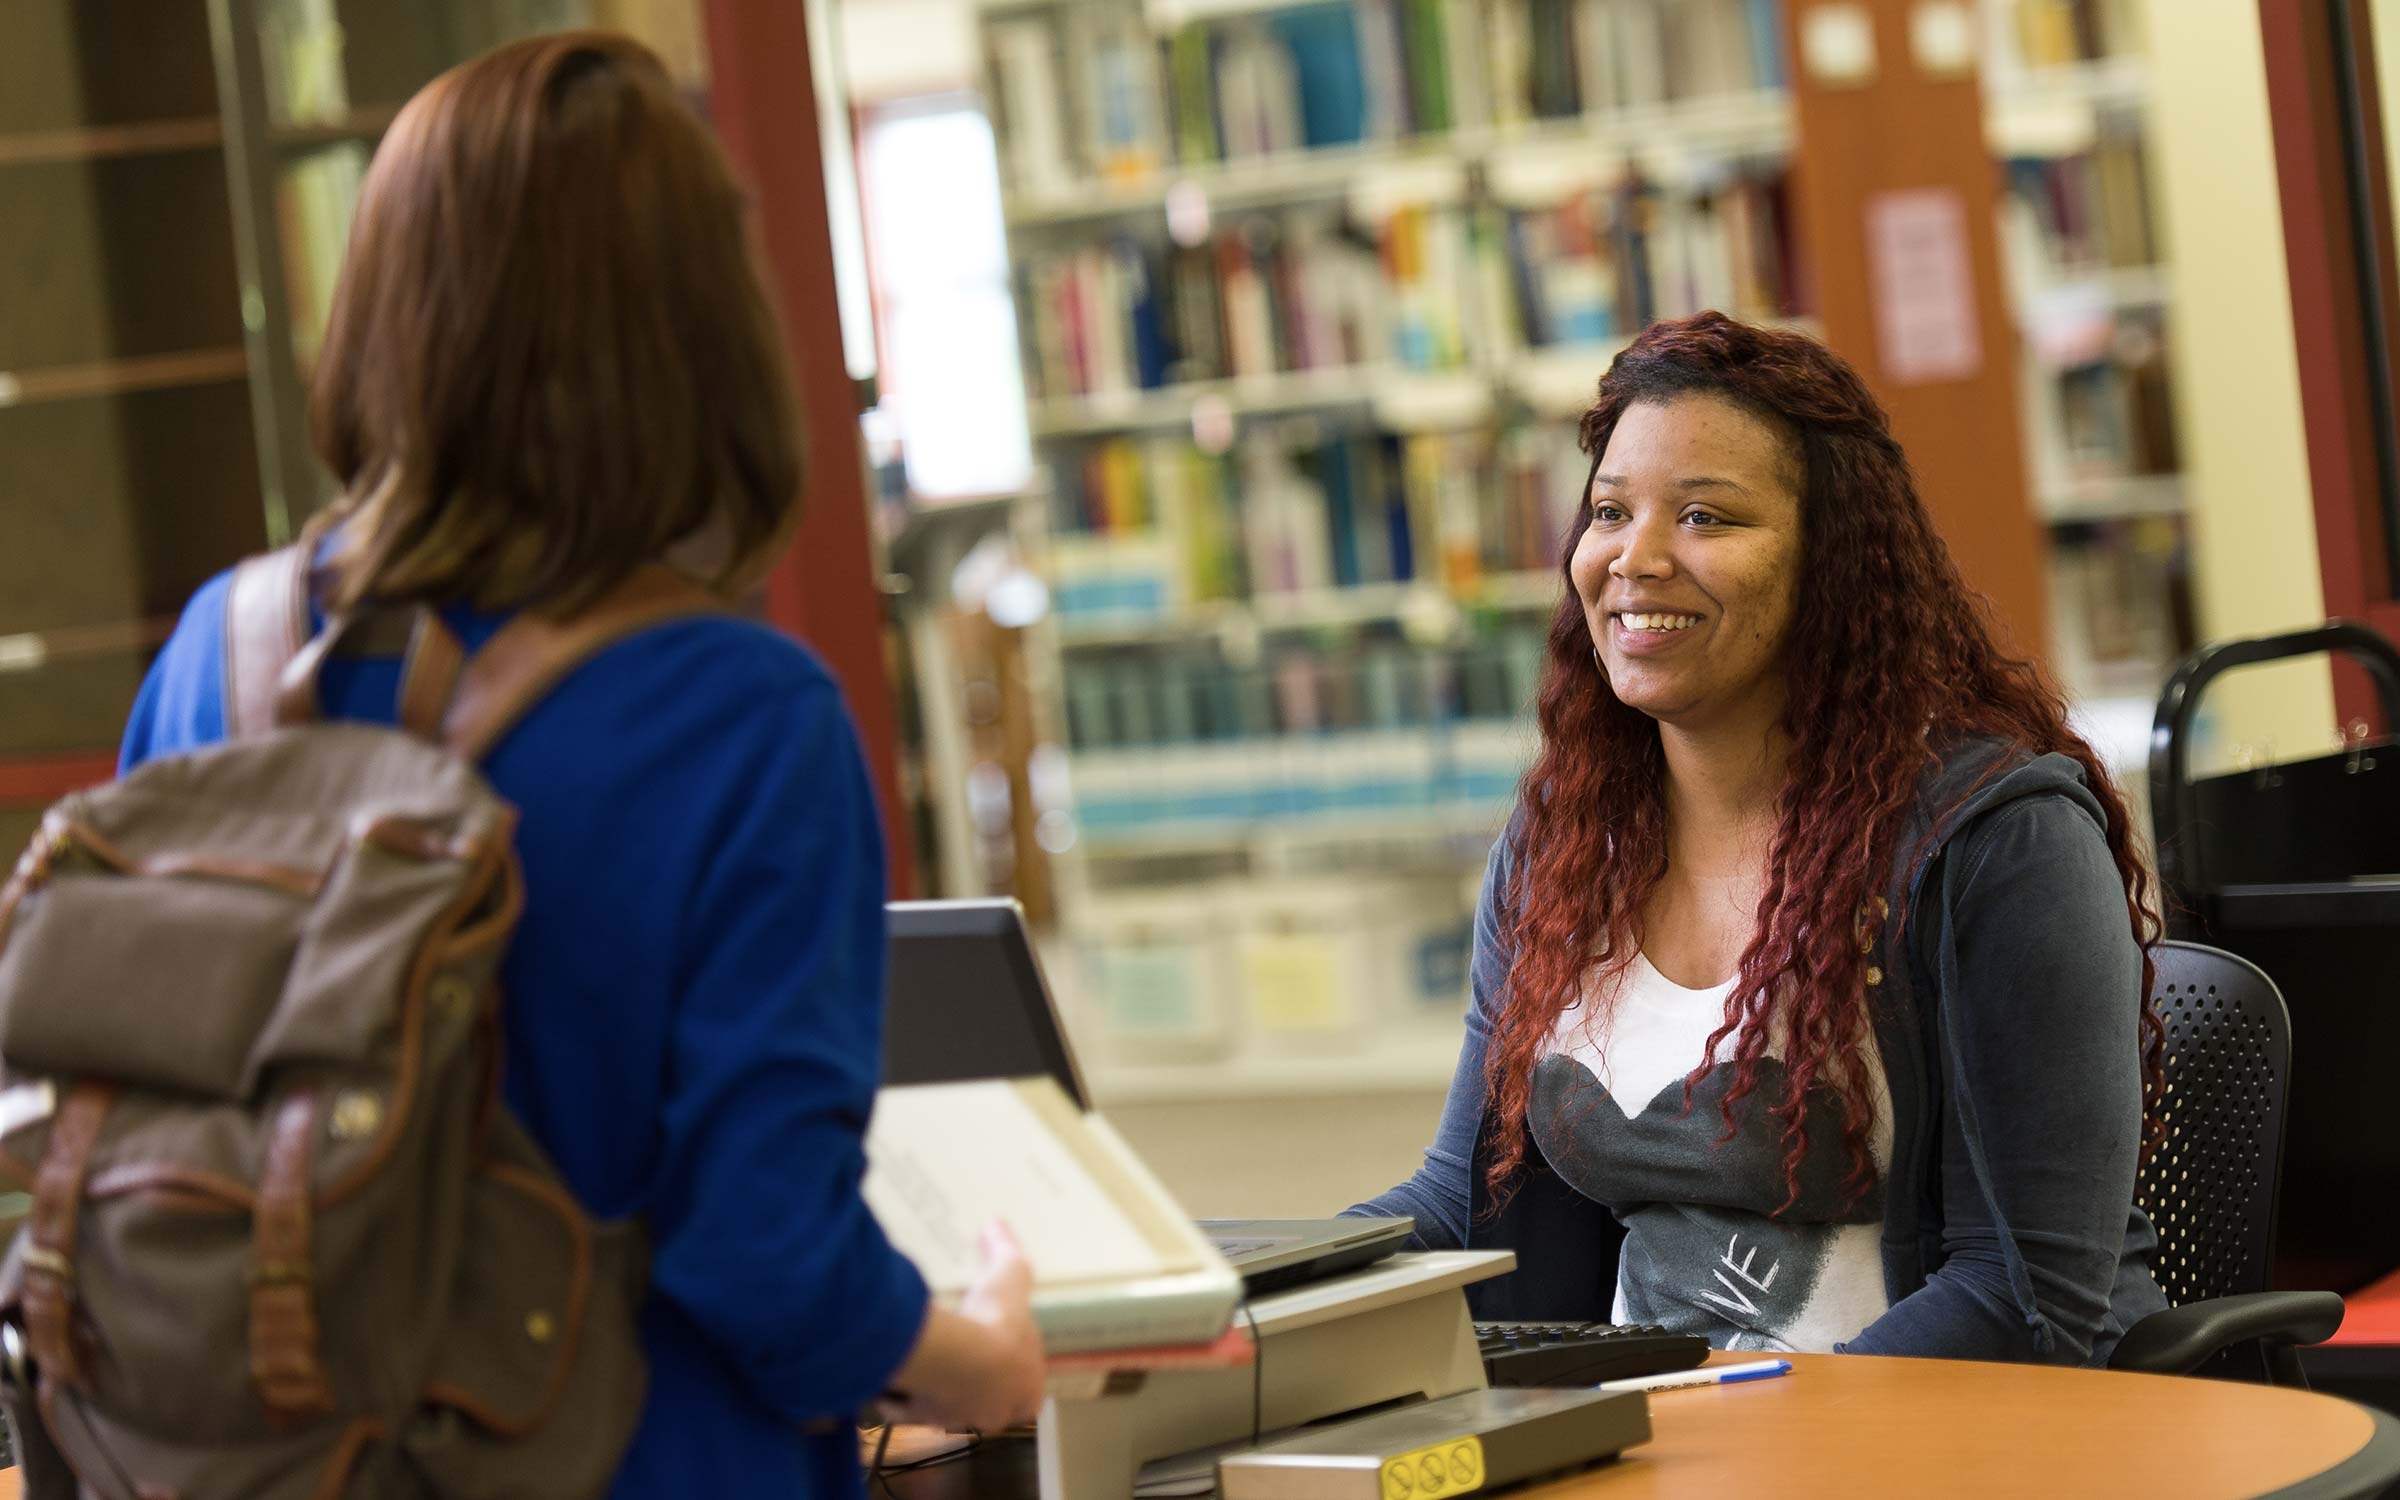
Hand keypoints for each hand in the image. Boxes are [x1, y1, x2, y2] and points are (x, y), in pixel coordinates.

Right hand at [886, 1220, 1047, 1432]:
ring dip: (934, 1388)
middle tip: (953, 1353)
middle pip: (984, 1402)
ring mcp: (960, 1417)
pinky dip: (897, 1398)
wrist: (964, 1359)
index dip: (1012, 1368)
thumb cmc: (996, 1320)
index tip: (994, 1347)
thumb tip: (995, 1223)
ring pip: (946, 1408)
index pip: (1027, 1387)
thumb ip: (1003, 1247)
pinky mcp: (924, 1418)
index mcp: (1028, 1387)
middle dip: (970, 1382)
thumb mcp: (1009, 1272)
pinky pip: (908, 1412)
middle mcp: (997, 1411)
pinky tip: (887, 1376)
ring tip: (920, 1362)